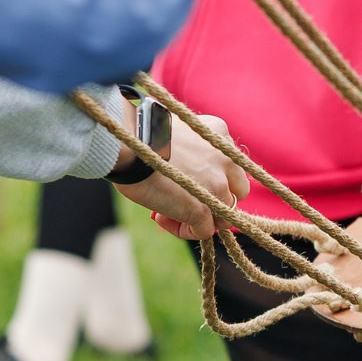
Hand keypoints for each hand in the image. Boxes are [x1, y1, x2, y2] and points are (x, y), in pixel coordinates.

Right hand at [117, 113, 248, 238]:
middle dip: (214, 200)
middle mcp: (227, 160)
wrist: (125, 142)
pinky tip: (162, 219)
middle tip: (184, 200)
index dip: (211, 178)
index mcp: (218, 133)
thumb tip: (183, 171)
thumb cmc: (137, 131)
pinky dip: (186, 230)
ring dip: (200, 219)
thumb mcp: (174, 129)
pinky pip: (204, 231)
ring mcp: (217, 186)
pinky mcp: (202, 209)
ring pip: (224, 216)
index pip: (230, 166)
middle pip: (236, 192)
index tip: (186, 180)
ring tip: (167, 211)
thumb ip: (190, 147)